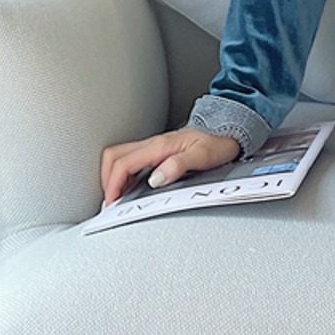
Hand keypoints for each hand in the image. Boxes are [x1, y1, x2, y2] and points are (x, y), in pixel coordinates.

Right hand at [100, 129, 241, 207]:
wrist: (228, 131)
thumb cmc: (217, 143)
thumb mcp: (203, 156)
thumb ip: (179, 166)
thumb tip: (156, 179)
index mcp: (160, 146)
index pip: (124, 162)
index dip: (113, 184)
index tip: (112, 202)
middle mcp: (153, 144)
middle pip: (114, 156)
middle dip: (107, 179)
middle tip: (111, 202)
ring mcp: (153, 147)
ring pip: (120, 157)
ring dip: (113, 177)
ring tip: (117, 198)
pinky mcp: (157, 152)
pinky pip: (130, 160)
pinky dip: (122, 174)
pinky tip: (129, 188)